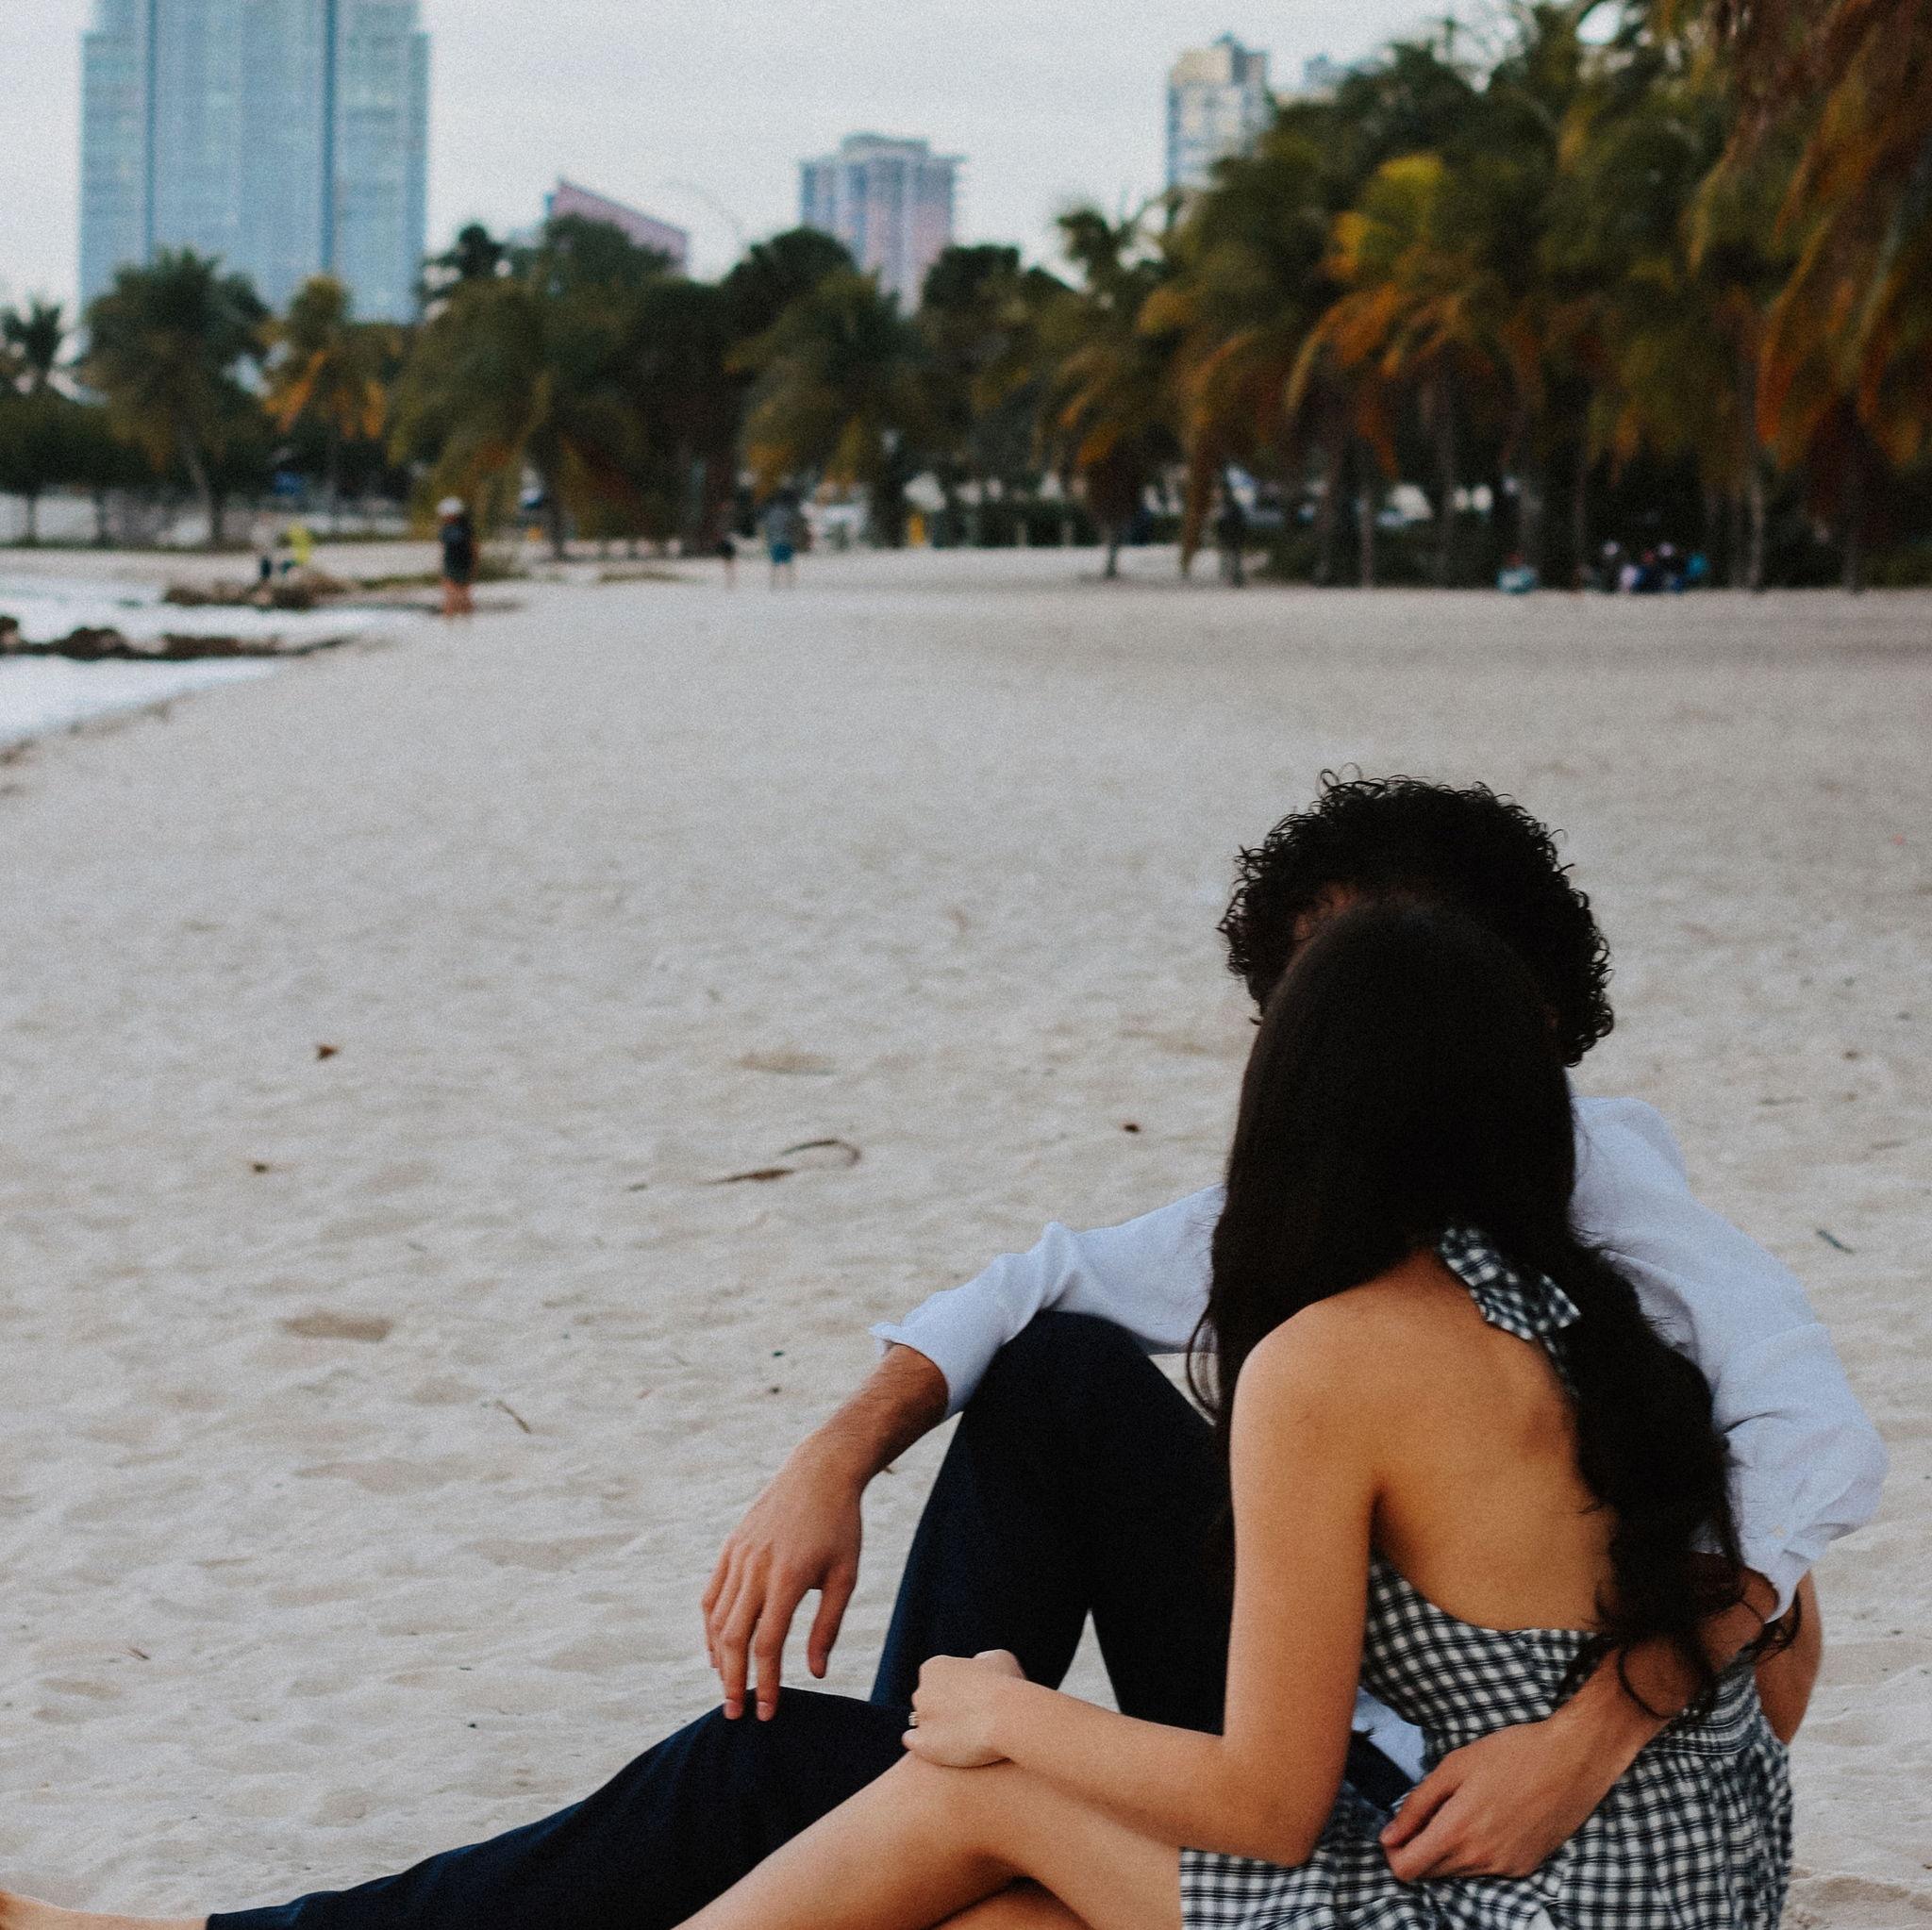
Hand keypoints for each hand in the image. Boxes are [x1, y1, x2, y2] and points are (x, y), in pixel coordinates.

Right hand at [702, 1441, 863, 1719]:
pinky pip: (711, 1595)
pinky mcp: (730, 1547)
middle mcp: (755, 1568)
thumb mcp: (844, 1576)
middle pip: (733, 1638)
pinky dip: (710, 1627)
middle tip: (736, 1714)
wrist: (819, 1472)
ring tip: (727, 1686)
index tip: (766, 1713)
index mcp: (786, 1578)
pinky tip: (717, 1648)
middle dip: (733, 1681)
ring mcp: (738, 1556)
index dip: (764, 1683)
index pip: (766, 1644)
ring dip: (719, 1658)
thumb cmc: (840, 1526)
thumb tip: (815, 1673)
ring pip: (717, 1619)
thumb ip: (827, 1626)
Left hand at [904, 1650, 1026, 1768]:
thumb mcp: (997, 1659)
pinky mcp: (923, 1745)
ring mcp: (921, 1719)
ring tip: (960, 1737)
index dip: (954, 1690)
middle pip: (929, 1701)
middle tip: (968, 1720)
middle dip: (944, 1709)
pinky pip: (914, 1742)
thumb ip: (982, 1661)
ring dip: (936, 1728)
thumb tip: (979, 1667)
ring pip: (922, 1723)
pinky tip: (941, 1747)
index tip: (971, 1700)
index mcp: (934, 1667)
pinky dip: (925, 1744)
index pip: (937, 1679)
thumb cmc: (1006, 1685)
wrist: (1006, 1718)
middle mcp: (921, 1691)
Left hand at [1379, 1709, 1628, 1880]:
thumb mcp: (1455, 1766)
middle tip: (1425, 1815)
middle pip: (1430, 1873)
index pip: (1407, 1870)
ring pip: (1458, 1872)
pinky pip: (1485, 1870)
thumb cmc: (1511, 1754)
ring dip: (1447, 1850)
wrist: (1572, 1761)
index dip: (1394, 1852)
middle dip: (1417, 1850)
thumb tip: (1388, 1836)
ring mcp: (1505, 1868)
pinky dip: (1476, 1852)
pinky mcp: (1525, 1868)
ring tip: (1460, 1810)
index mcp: (1458, 1831)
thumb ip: (1417, 1805)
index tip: (1395, 1830)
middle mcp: (1481, 1859)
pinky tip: (1488, 1819)